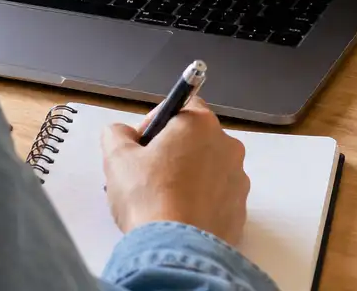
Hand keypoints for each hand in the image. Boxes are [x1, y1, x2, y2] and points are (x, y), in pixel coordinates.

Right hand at [101, 97, 250, 245]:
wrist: (177, 251)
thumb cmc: (150, 199)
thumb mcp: (117, 157)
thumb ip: (117, 133)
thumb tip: (120, 133)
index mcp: (200, 124)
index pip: (182, 105)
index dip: (157, 121)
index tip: (141, 142)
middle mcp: (227, 147)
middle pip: (195, 138)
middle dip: (171, 151)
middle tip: (146, 173)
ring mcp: (238, 180)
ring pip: (208, 169)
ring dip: (187, 176)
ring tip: (161, 199)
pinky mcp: (240, 210)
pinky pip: (217, 197)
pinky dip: (200, 202)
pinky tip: (178, 216)